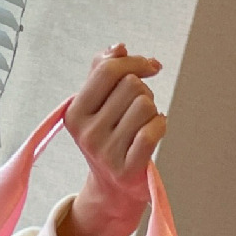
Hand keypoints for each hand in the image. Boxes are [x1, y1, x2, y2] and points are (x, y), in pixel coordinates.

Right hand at [56, 44, 166, 235]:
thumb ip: (102, 70)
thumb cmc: (109, 137)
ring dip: (153, 110)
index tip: (151, 66)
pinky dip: (161, 125)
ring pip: (145, 106)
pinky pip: (153, 131)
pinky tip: (157, 128)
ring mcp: (106, 153)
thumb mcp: (96, 104)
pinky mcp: (127, 169)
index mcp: (75, 112)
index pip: (107, 70)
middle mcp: (87, 133)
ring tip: (145, 122)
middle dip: (144, 91)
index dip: (134, 62)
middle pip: (131, 86)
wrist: (113, 188)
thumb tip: (118, 47)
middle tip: (141, 108)